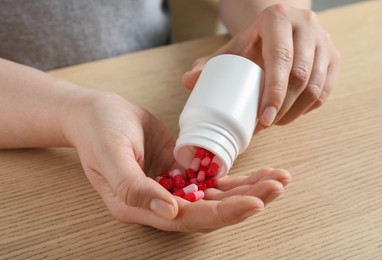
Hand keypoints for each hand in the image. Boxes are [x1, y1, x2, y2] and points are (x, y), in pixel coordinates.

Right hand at [62, 90, 290, 231]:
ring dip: (248, 189)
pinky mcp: (181, 170)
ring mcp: (173, 187)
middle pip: (209, 211)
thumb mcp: (109, 154)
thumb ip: (133, 187)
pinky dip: (237, 177)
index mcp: (139, 206)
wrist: (97, 113)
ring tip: (278, 179)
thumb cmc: (98, 131)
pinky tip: (260, 173)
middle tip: (277, 186)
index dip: (222, 214)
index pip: (187, 218)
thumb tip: (170, 212)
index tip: (254, 203)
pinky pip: (213, 178)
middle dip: (246, 200)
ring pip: (216, 196)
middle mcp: (160, 203)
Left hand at [183, 4, 340, 131]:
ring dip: (295, 112)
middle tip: (264, 125)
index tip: (263, 119)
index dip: (274, 92)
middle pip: (301, 76)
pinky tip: (290, 115)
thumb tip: (187, 82)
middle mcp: (306, 25)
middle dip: (283, 108)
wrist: (280, 27)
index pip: (280, 58)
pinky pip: (326, 91)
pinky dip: (307, 108)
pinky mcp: (334, 57)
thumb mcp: (233, 48)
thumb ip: (210, 64)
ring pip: (316, 86)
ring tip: (274, 122)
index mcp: (278, 19)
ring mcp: (324, 42)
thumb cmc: (253, 42)